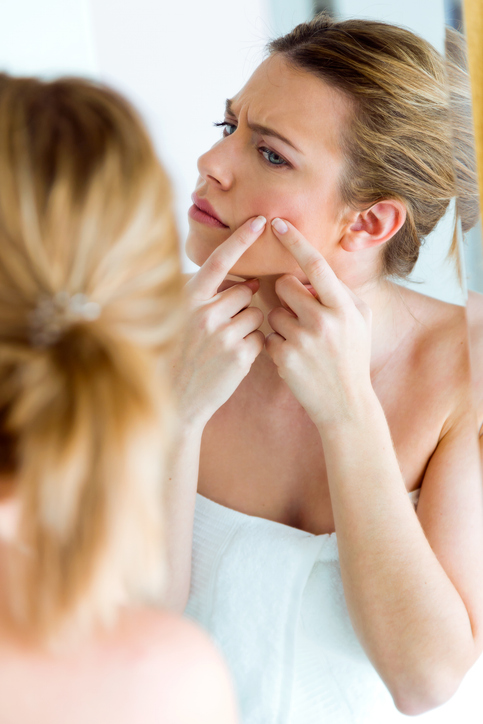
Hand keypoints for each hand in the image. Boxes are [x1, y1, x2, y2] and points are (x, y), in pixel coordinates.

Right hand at [171, 217, 266, 426]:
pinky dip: (253, 344)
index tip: (260, 221)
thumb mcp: (183, 319)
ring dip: (249, 324)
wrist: (177, 399)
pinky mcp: (240, 355)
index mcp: (187, 299)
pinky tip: (233, 359)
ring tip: (227, 344)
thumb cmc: (181, 355)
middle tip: (224, 325)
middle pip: (245, 290)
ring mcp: (223, 334)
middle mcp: (204, 313)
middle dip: (242, 303)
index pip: (218, 261)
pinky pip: (261, 336)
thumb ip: (207, 297)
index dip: (241, 239)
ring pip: (257, 313)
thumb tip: (247, 281)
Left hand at [265, 218, 372, 427]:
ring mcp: (302, 340)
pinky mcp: (284, 358)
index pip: (316, 265)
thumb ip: (340, 292)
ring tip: (302, 343)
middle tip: (299, 311)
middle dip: (285, 293)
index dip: (296, 242)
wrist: (345, 404)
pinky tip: (294, 358)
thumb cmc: (353, 357)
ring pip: (273, 312)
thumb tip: (312, 272)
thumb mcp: (360, 321)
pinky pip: (268, 336)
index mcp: (343, 307)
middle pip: (284, 285)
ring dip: (281, 322)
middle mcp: (323, 321)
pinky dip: (276, 344)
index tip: (277, 224)